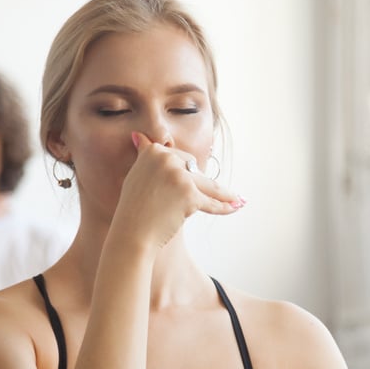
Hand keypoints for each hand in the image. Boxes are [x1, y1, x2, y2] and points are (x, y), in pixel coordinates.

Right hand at [111, 133, 243, 250]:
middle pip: (195, 170)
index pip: (181, 158)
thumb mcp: (137, 174)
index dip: (187, 173)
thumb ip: (145, 156)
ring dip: (224, 194)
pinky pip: (211, 202)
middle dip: (201, 184)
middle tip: (211, 194)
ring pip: (208, 186)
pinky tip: (236, 206)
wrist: (131, 232)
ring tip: (237, 198)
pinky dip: (224, 207)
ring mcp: (179, 176)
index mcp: (154, 151)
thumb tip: (139, 135)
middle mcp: (166, 159)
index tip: (193, 179)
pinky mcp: (189, 194)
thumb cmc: (134, 208)